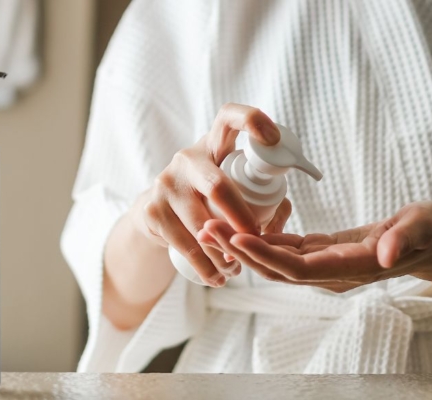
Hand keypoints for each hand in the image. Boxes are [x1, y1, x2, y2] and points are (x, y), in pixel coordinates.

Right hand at [133, 103, 284, 286]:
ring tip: (237, 269)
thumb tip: (279, 220)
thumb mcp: (230, 185)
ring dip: (224, 253)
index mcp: (212, 145)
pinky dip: (204, 266)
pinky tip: (215, 277)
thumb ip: (264, 197)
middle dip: (241, 219)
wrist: (157, 212)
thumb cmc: (207, 196)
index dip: (251, 121)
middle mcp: (187, 159)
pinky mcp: (152, 210)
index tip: (273, 139)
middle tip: (256, 241)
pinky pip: (184, 244)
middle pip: (218, 186)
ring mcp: (165, 183)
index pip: (229, 117)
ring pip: (201, 224)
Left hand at [198, 201, 431, 291]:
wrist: (428, 241)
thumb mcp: (420, 228)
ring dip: (242, 245)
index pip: (298, 268)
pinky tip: (239, 227)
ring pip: (274, 259)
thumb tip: (386, 255)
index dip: (266, 255)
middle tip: (208, 229)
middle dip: (240, 250)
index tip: (237, 237)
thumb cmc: (427, 232)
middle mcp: (330, 272)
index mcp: (349, 267)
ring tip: (212, 227)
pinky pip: (284, 249)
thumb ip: (403, 239)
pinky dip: (261, 239)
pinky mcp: (320, 251)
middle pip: (275, 267)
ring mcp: (323, 263)